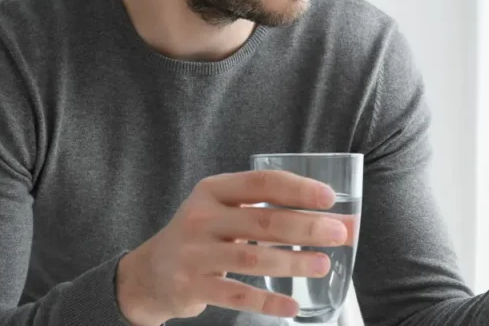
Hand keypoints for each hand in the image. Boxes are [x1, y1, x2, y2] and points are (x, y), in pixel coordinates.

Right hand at [115, 170, 353, 325]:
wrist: (148, 274)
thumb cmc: (202, 236)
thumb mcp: (222, 211)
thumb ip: (267, 211)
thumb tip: (336, 219)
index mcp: (212, 190)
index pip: (261, 183)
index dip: (298, 189)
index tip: (329, 198)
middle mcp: (201, 218)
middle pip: (262, 221)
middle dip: (306, 227)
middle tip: (340, 233)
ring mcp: (194, 254)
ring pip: (252, 259)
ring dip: (292, 263)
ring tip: (323, 264)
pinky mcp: (192, 286)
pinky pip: (236, 295)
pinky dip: (267, 302)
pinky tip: (291, 305)